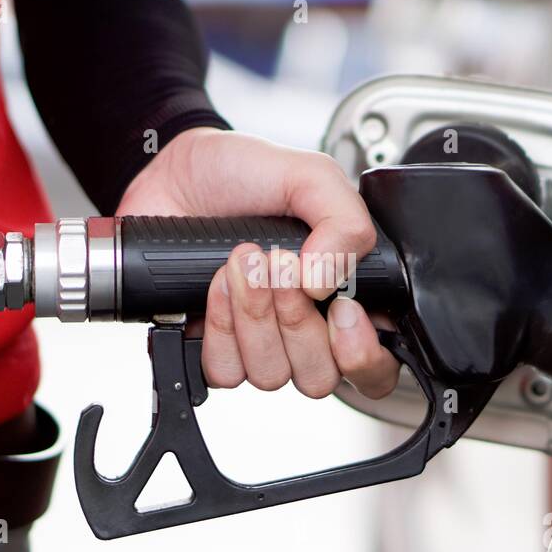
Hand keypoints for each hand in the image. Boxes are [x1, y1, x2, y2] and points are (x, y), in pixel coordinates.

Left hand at [116, 127, 399, 398]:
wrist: (176, 175)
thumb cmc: (242, 174)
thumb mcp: (310, 175)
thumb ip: (345, 222)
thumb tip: (328, 284)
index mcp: (344, 295)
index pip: (375, 363)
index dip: (362, 352)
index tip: (341, 308)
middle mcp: (305, 329)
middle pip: (321, 377)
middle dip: (297, 319)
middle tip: (279, 264)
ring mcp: (259, 343)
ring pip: (271, 375)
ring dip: (255, 316)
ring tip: (241, 262)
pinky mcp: (213, 347)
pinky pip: (225, 371)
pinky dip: (219, 326)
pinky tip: (216, 283)